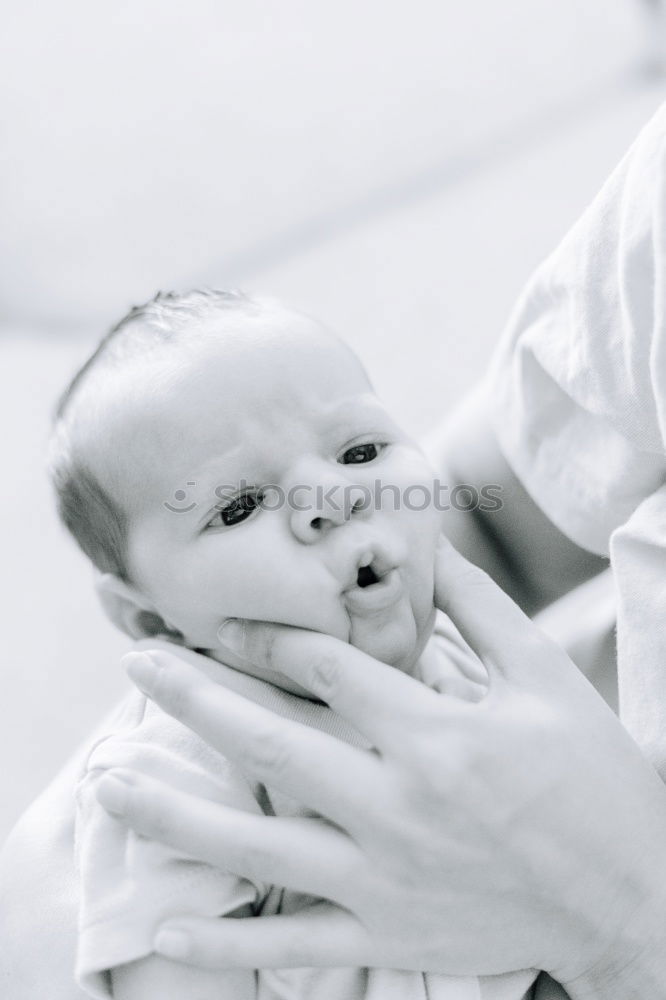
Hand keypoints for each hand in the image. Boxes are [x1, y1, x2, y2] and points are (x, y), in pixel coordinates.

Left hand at [97, 539, 665, 996]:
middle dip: (196, 700)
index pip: (329, 672)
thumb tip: (428, 546)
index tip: (224, 619)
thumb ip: (479, 610)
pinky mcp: (389, 932)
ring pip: (259, 845)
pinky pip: (296, 945)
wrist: (631, 890)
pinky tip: (169, 927)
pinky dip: (229, 945)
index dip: (268, 637)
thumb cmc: (589, 775)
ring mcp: (386, 877)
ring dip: (177, 814)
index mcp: (437, 735)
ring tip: (108, 785)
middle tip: (138, 668)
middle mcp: (398, 805)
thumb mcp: (544, 678)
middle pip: (273, 743)